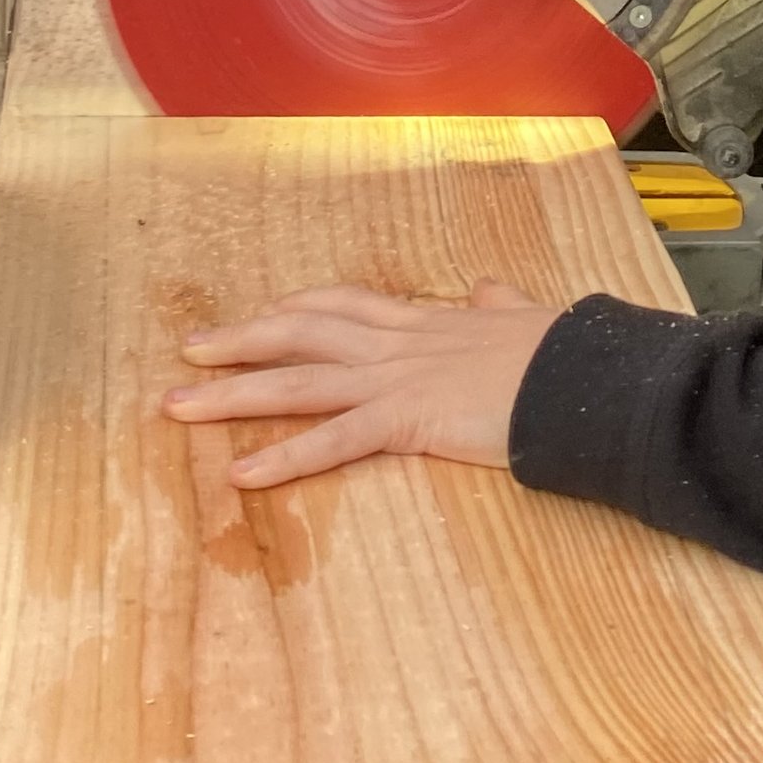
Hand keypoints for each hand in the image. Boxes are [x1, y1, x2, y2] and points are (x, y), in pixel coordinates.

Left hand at [164, 281, 560, 489]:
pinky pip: (333, 441)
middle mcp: (397, 343)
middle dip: (240, 341)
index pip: (343, 305)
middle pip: (300, 333)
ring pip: (297, 381)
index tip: (259, 315)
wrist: (584, 374)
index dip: (295, 309)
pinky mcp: (406, 420)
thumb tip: (488, 287)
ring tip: (178, 406)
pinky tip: (241, 475)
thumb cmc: (561, 351)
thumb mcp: (522, 315)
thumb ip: (497, 302)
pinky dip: (283, 458)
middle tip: (187, 351)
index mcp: (424, 320)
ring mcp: (396, 379)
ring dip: (232, 394)